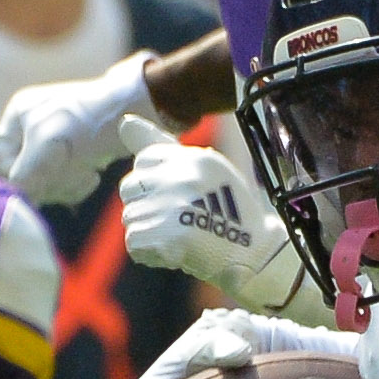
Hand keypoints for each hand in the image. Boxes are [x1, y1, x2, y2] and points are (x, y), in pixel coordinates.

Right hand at [0, 51, 160, 207]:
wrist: (137, 112)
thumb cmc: (89, 122)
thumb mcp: (49, 145)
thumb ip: (25, 173)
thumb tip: (14, 201)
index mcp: (17, 115)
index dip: (15, 180)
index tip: (37, 188)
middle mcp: (31, 125)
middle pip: (22, 174)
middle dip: (46, 183)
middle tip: (70, 180)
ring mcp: (52, 139)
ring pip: (44, 181)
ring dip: (63, 186)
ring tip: (86, 176)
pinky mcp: (73, 153)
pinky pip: (63, 181)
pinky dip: (76, 184)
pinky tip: (92, 177)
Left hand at [117, 117, 315, 314]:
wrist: (254, 256)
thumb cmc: (226, 211)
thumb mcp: (201, 170)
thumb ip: (160, 146)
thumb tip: (124, 122)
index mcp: (193, 158)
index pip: (144, 160)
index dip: (157, 183)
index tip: (182, 197)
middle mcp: (183, 178)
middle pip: (130, 187)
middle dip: (147, 205)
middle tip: (180, 220)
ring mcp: (176, 208)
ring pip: (130, 217)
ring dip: (149, 231)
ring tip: (180, 236)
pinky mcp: (170, 238)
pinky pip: (134, 242)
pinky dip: (149, 253)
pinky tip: (175, 253)